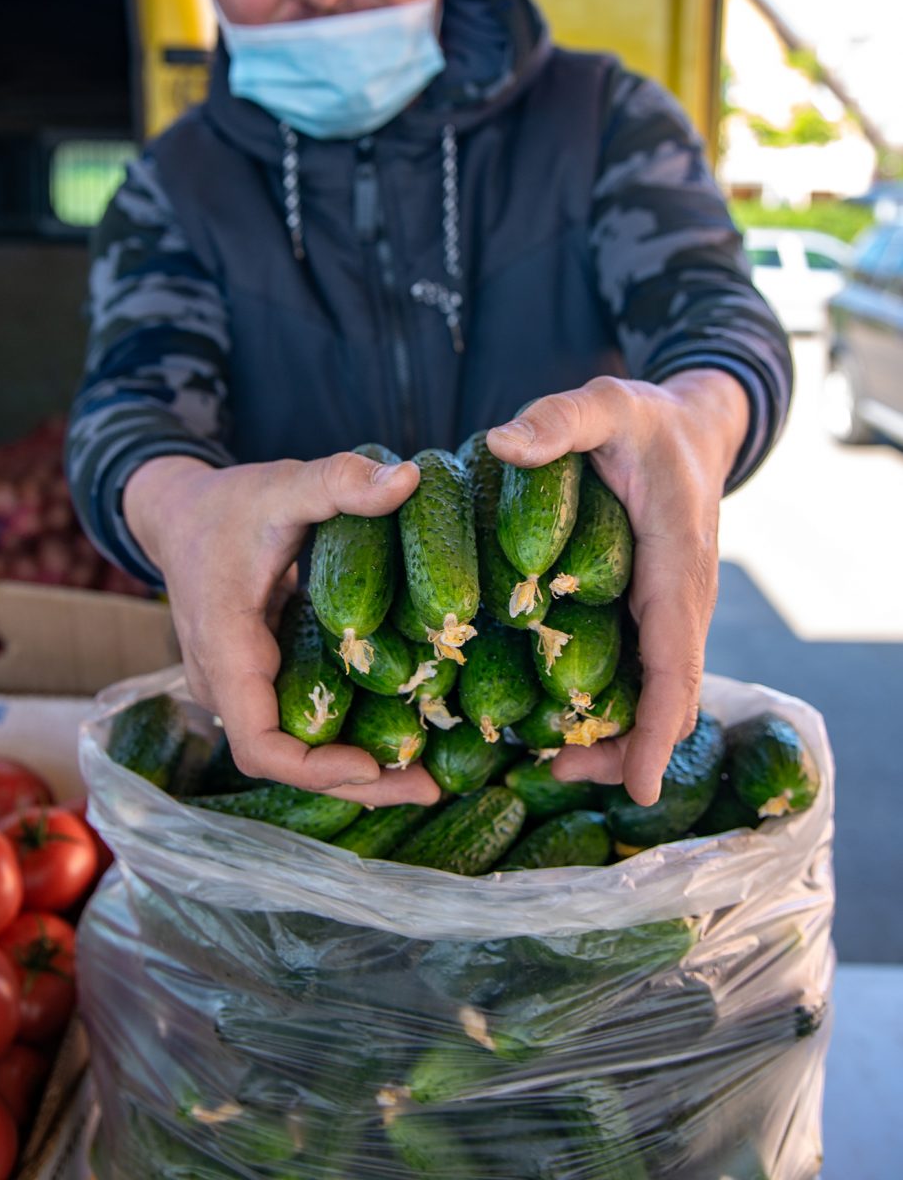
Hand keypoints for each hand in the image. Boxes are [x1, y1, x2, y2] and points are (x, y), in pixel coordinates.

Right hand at [123, 452, 440, 806]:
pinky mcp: (263, 679)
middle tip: (430, 787)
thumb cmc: (229, 502)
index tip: (373, 764)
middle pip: (288, 759)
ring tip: (429, 772)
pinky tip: (406, 729)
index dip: (315, 768)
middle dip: (355, 781)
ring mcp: (244, 686)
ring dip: (358, 765)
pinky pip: (304, 721)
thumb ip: (339, 480)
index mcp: (226, 650)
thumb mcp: (282, 484)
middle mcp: (229, 683)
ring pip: (297, 746)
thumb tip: (410, 479)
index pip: (259, 743)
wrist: (179, 512)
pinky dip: (349, 733)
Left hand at [487, 370, 748, 805]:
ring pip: (653, 693)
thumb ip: (559, 419)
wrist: (692, 426)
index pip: (676, 665)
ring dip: (613, 734)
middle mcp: (681, 602)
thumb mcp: (605, 404)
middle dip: (626, 749)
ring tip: (549, 761)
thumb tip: (501, 442)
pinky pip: (635, 670)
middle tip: (557, 772)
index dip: (656, 729)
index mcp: (679, 567)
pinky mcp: (647, 612)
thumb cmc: (647, 419)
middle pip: (668, 700)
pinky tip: (554, 716)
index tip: (636, 788)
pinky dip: (606, 702)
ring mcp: (666, 612)